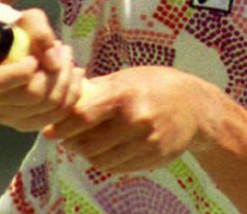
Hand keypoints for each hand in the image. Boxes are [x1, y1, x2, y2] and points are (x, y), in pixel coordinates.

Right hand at [0, 8, 85, 131]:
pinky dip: (70, 97)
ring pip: (48, 108)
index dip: (22, 71)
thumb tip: (53, 63)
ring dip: (67, 82)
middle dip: (58, 71)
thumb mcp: (26, 19)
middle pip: (33, 96)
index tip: (33, 57)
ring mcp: (4, 116)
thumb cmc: (14, 30)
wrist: (10, 48)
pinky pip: (55, 117)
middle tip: (65, 50)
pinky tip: (73, 77)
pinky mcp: (22, 123)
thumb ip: (39, 32)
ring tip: (69, 61)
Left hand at [43, 66, 212, 172]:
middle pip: (88, 143)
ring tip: (85, 142)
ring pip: (100, 160)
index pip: (82, 116)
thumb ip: (96, 90)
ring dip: (87, 154)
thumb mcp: (127, 77)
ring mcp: (146, 142)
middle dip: (72, 142)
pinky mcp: (153, 159)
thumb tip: (63, 100)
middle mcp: (136, 120)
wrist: (196, 107)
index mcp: (125, 94)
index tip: (49, 131)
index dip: (61, 127)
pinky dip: (105, 161)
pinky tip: (106, 149)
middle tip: (65, 137)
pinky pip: (117, 168)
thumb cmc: (156, 85)